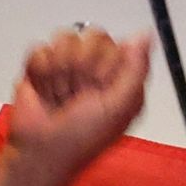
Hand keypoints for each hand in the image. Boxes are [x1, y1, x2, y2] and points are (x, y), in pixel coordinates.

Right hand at [2, 31, 148, 185]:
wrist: (39, 152)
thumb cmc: (83, 135)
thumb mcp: (119, 107)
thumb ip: (136, 70)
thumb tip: (145, 34)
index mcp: (120, 76)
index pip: (117, 43)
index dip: (105, 64)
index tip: (99, 88)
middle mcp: (96, 67)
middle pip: (91, 35)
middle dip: (81, 69)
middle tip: (77, 96)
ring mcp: (67, 64)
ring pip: (64, 38)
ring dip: (59, 73)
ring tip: (60, 96)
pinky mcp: (40, 66)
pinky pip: (40, 48)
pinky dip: (40, 73)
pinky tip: (43, 92)